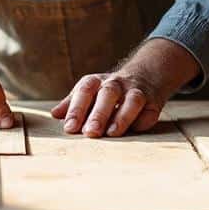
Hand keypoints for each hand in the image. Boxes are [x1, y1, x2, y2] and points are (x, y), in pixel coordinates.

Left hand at [51, 38, 199, 137]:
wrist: (144, 76)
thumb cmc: (108, 91)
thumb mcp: (89, 92)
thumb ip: (72, 104)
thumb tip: (55, 114)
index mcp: (97, 81)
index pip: (85, 91)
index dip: (77, 109)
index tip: (69, 127)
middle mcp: (117, 84)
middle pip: (108, 94)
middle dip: (99, 114)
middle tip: (90, 133)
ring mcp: (137, 92)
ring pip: (131, 100)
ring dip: (122, 117)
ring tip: (112, 133)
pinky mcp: (154, 102)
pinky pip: (149, 111)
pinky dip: (143, 121)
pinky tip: (135, 131)